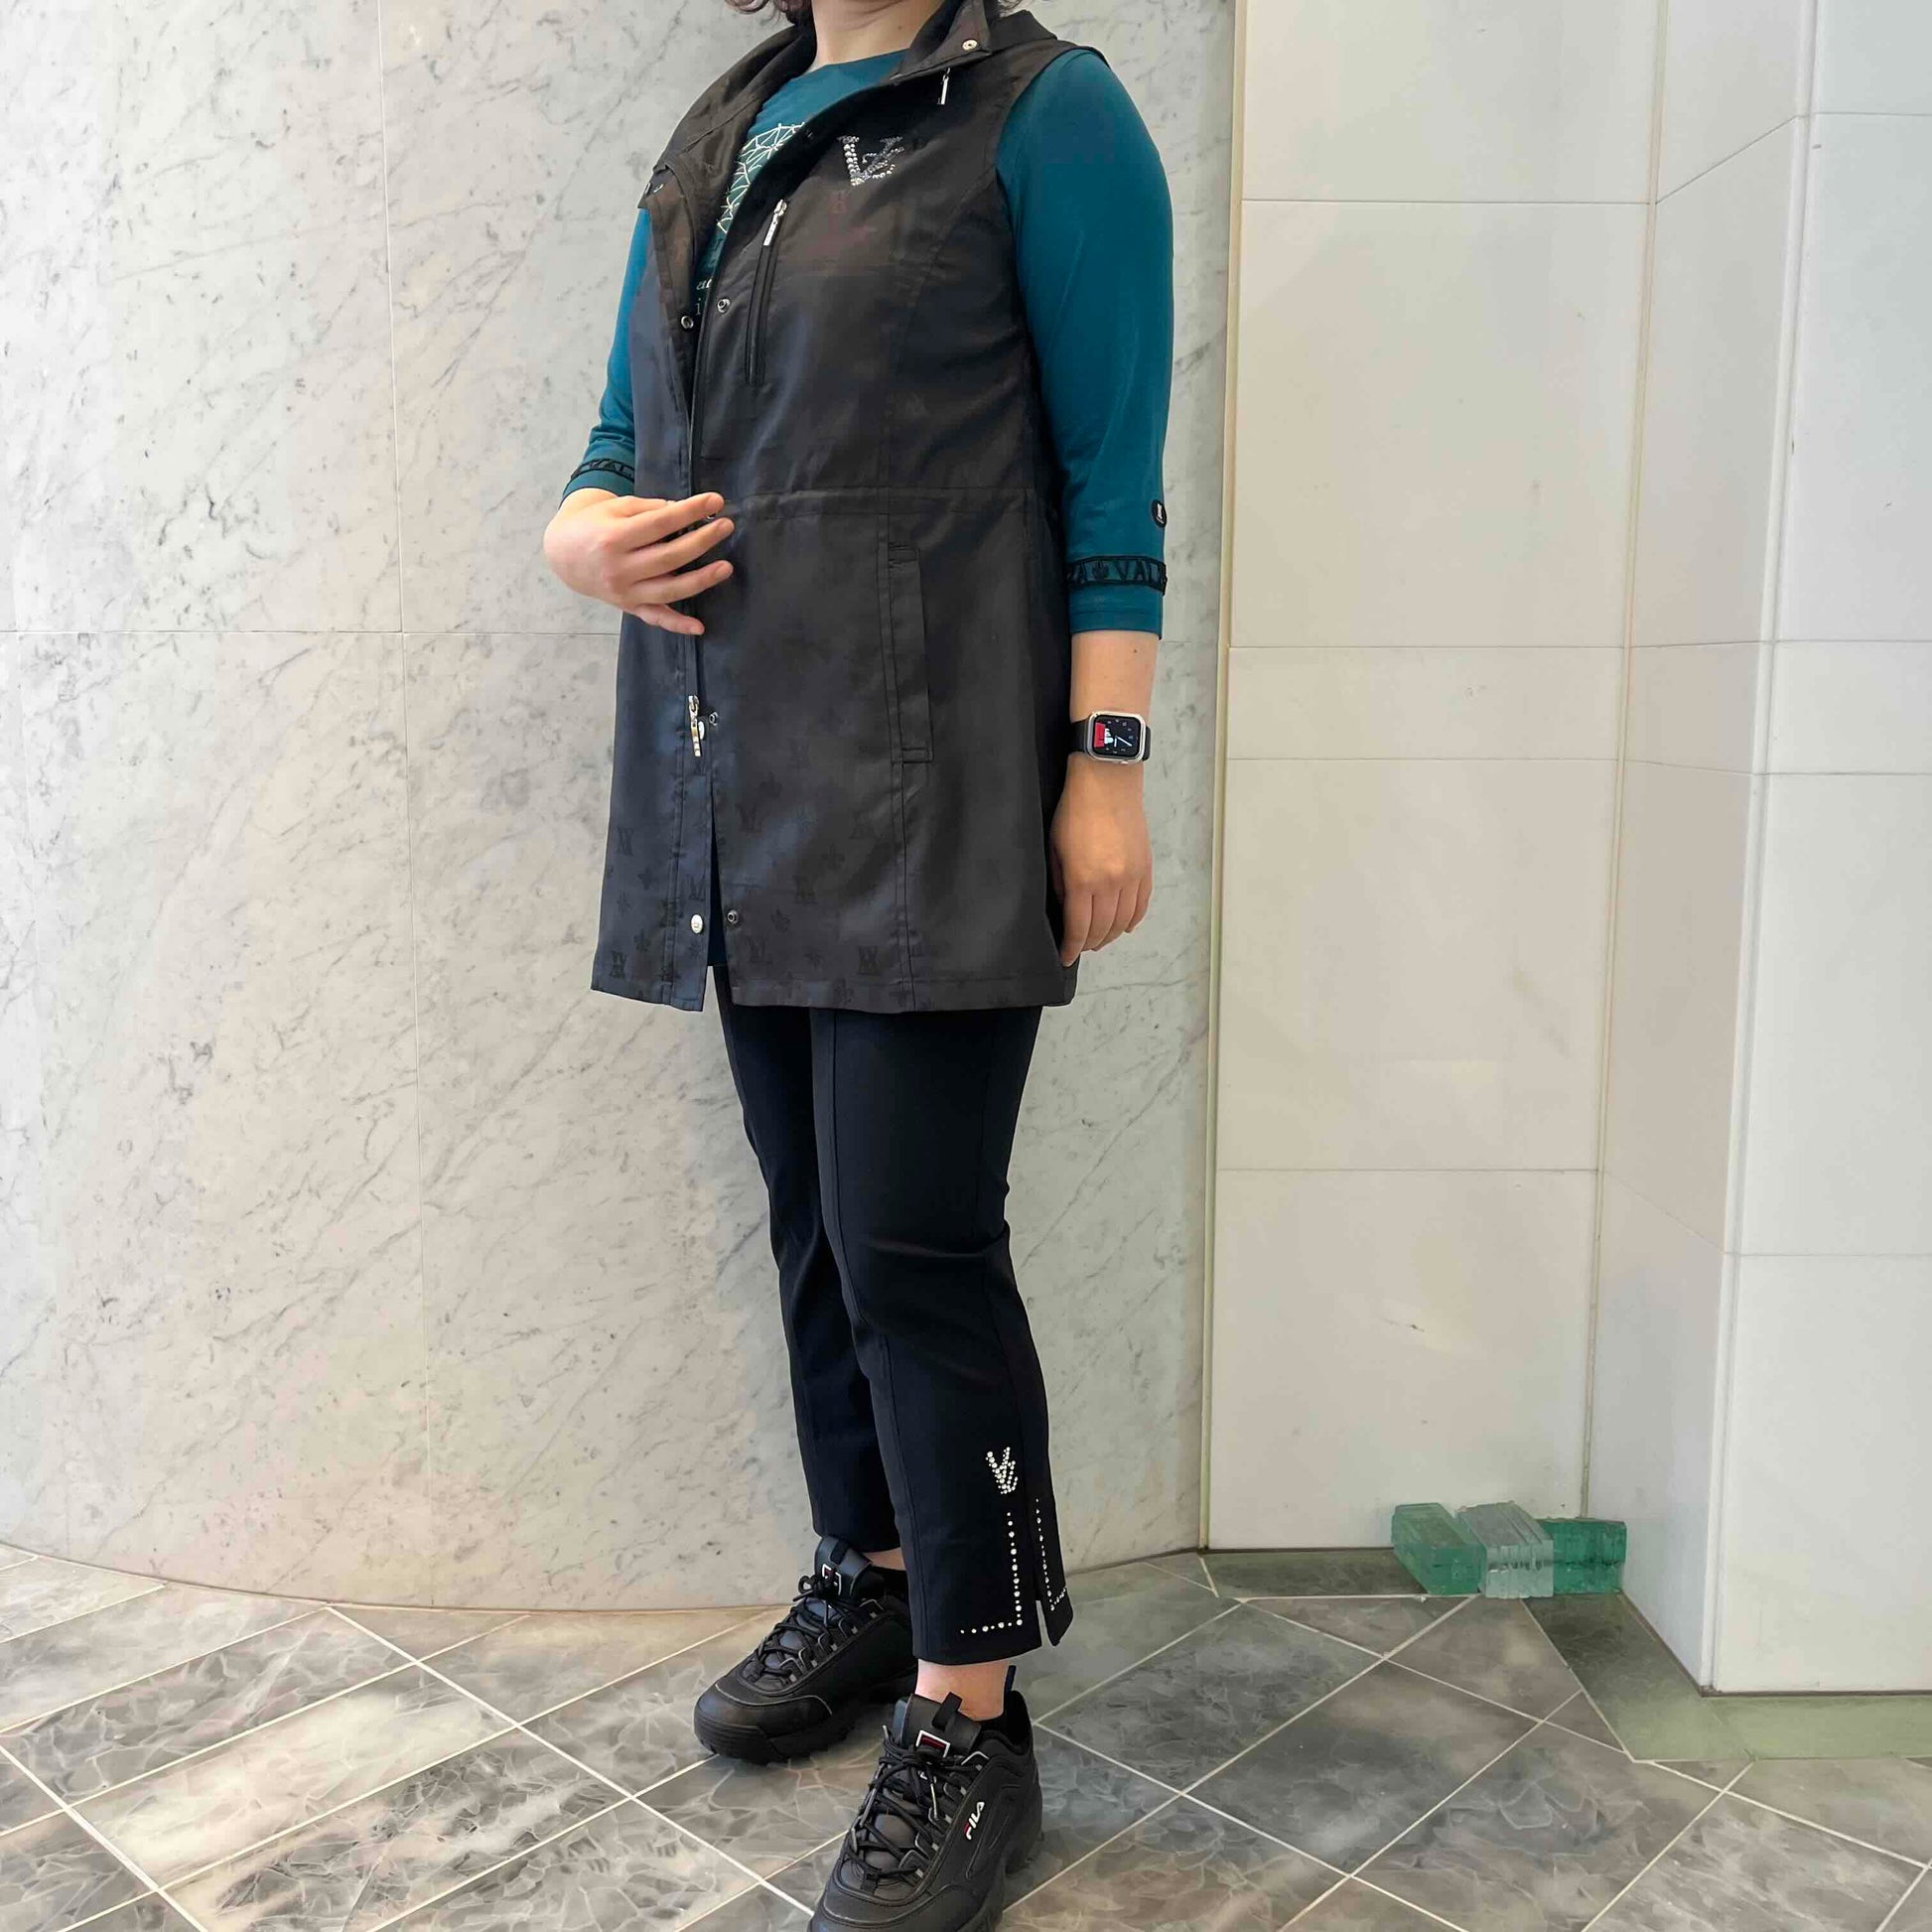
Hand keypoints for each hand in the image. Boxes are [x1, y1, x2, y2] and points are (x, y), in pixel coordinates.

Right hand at [542, 491, 734, 635]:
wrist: (562, 553)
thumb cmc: (594, 524)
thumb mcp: (616, 508)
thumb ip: (649, 510)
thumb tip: (684, 512)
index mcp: (614, 537)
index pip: (661, 523)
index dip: (690, 511)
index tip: (715, 501)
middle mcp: (619, 568)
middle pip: (670, 557)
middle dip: (702, 541)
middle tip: (726, 526)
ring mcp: (624, 592)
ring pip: (669, 590)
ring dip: (701, 580)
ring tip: (726, 567)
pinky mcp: (628, 607)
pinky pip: (655, 618)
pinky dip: (677, 625)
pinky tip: (699, 627)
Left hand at [1049, 756, 1152, 965]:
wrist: (1108, 781)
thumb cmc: (1075, 809)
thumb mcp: (1055, 848)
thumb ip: (1060, 883)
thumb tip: (1066, 908)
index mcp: (1083, 881)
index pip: (1078, 928)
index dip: (1071, 947)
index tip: (1065, 956)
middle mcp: (1111, 884)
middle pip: (1101, 929)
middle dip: (1089, 943)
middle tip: (1080, 947)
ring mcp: (1132, 876)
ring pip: (1123, 921)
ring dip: (1110, 935)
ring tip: (1099, 939)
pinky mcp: (1145, 867)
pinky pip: (1141, 904)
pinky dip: (1132, 919)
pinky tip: (1123, 925)